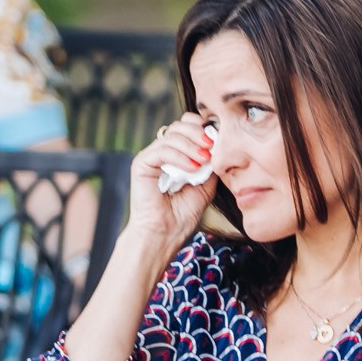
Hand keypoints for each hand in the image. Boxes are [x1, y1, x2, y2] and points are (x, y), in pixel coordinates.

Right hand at [125, 112, 217, 249]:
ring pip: (172, 135)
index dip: (202, 128)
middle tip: (212, 144)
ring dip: (191, 145)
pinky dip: (179, 156)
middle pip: (179, 125)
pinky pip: (162, 150)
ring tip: (203, 160)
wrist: (165, 234)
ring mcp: (151, 157)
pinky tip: (192, 167)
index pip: (188, 127)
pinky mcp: (141, 163)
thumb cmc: (182, 215)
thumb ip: (210, 164)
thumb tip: (220, 144)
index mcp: (176, 155)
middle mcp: (162, 152)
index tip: (218, 139)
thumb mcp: (205, 185)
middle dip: (198, 132)